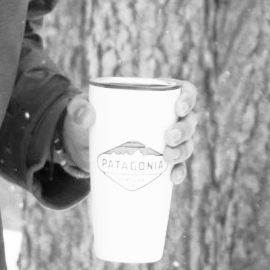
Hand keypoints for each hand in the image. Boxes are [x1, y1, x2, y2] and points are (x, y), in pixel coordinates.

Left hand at [54, 83, 198, 182]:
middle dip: (184, 130)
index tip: (178, 108)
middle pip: (190, 121)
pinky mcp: (159, 163)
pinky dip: (179, 172)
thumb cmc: (86, 122)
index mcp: (155, 97)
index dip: (188, 98)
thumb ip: (78, 109)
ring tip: (167, 158)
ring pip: (186, 144)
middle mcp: (166, 119)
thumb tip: (87, 116)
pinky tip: (173, 178)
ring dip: (183, 151)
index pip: (184, 91)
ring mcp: (165, 142)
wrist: (82, 150)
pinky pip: (177, 167)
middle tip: (167, 138)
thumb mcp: (79, 113)